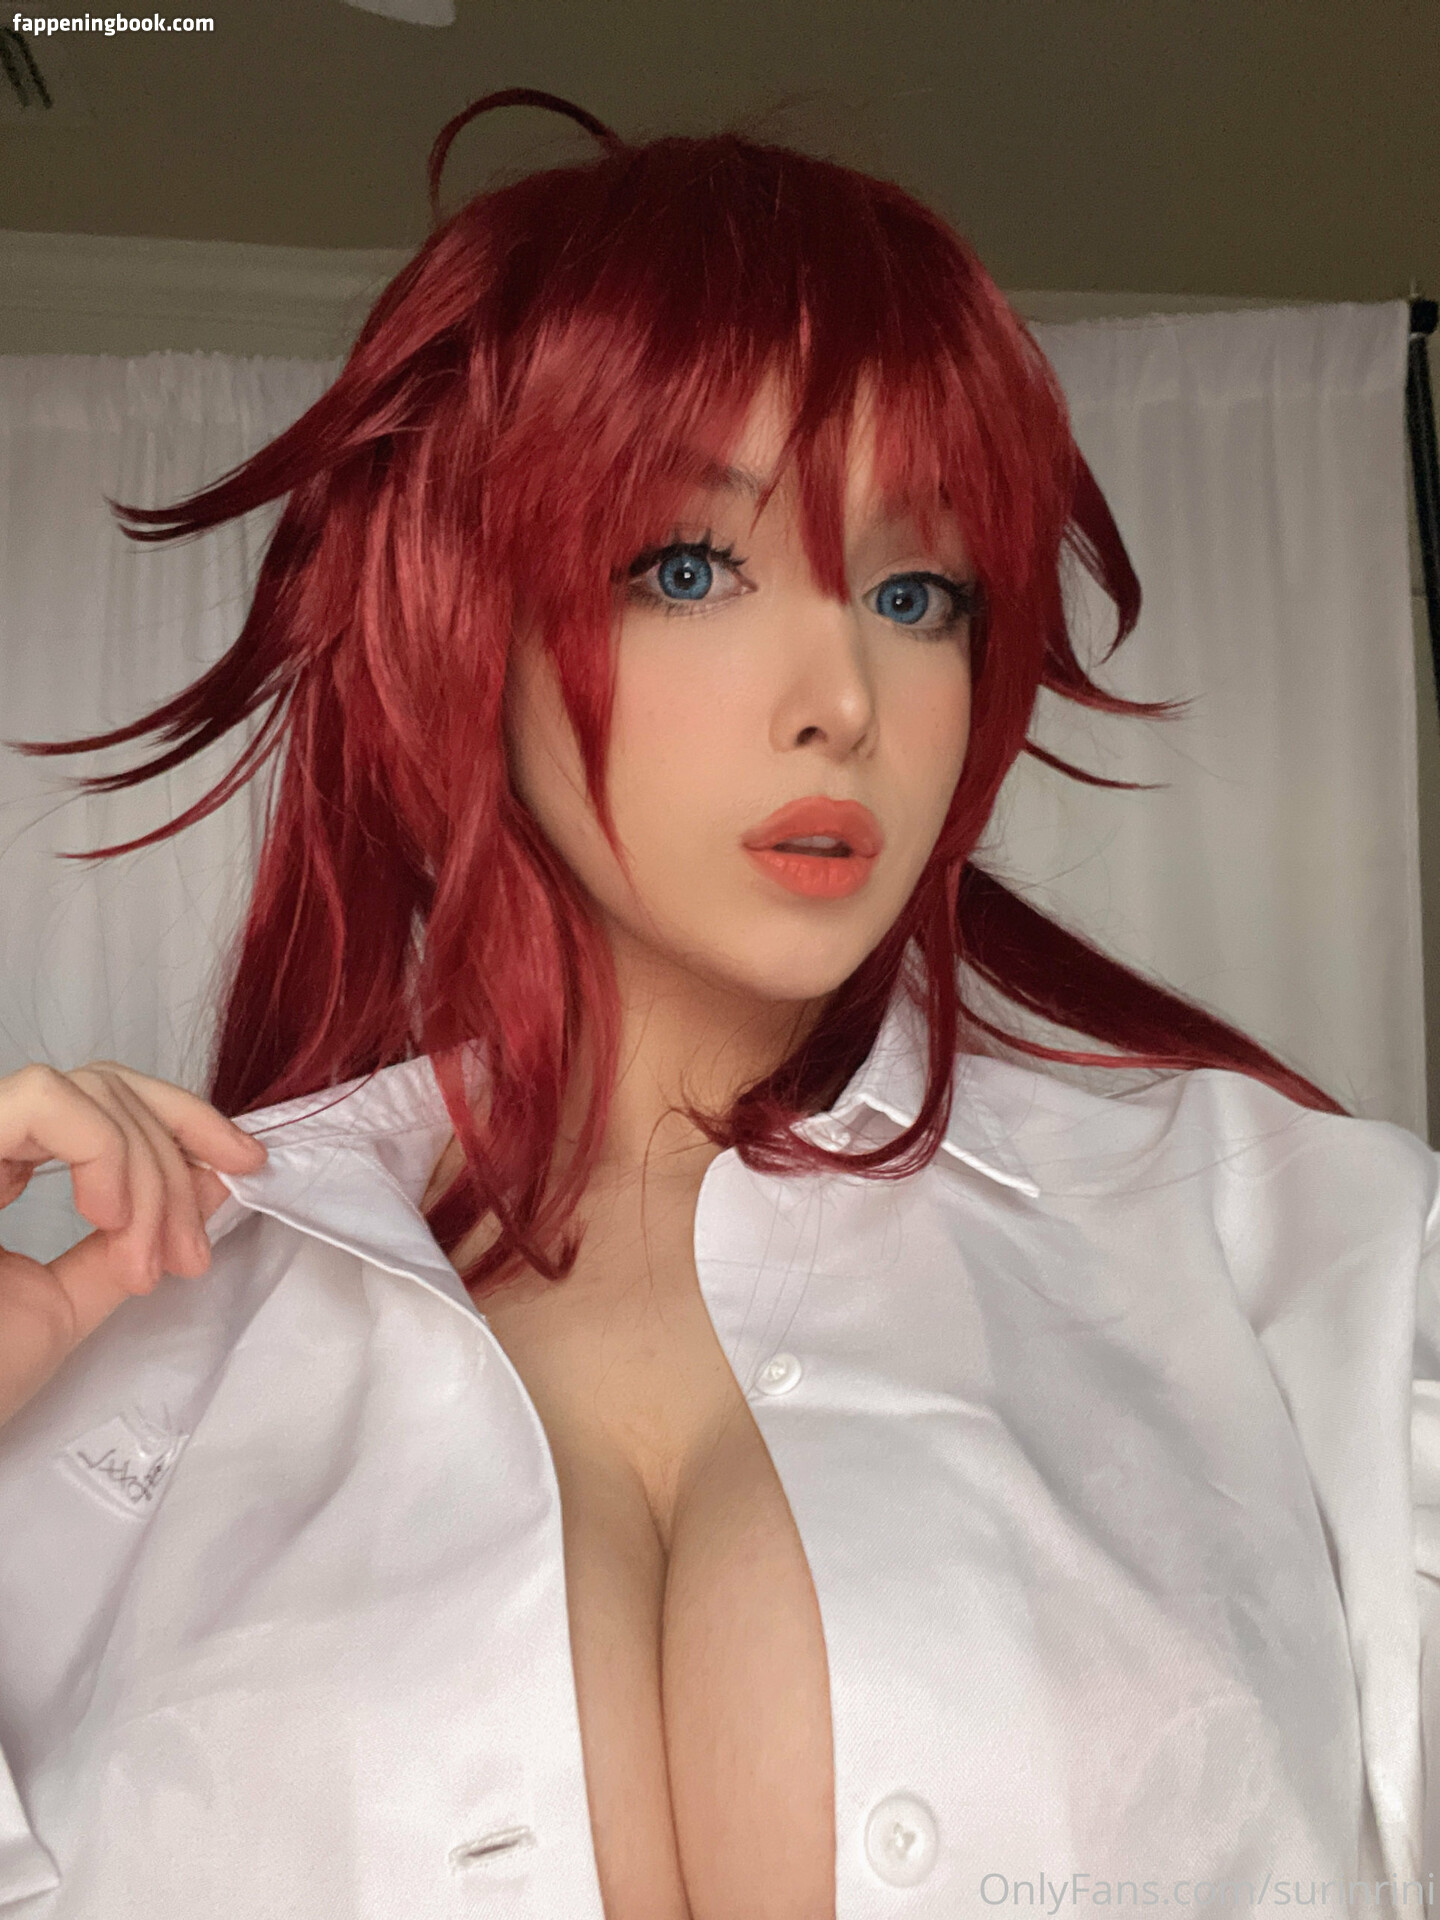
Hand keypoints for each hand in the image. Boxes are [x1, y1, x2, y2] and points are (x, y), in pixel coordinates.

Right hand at [0, 1060, 267, 1429]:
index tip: (244, 1166)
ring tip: (142, 1261)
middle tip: (186, 1254)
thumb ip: (130, 1240)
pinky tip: (107, 1217)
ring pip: (84, 1090)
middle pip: (105, 1087)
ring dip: (143, 1172)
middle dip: (172, 1163)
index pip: (102, 1102)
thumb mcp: (65, 1303)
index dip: (183, 1120)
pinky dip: (102, 1150)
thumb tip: (210, 1178)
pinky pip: (43, 1100)